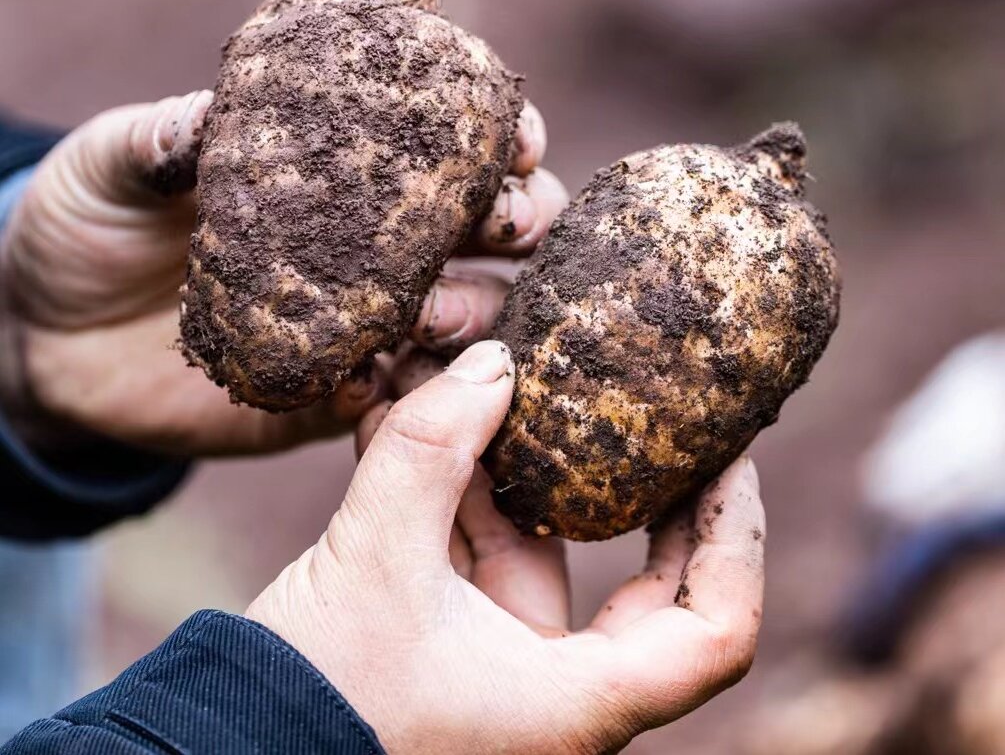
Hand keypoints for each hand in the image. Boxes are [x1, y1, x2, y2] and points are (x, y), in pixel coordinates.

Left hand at [0, 94, 565, 455]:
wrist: (50, 339)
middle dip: (520, 221)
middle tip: (499, 224)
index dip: (503, 137)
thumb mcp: (115, 165)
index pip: (452, 145)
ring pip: (473, 315)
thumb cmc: (93, 225)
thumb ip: (163, 138)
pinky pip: (402, 398)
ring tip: (426, 311)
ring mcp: (369, 321)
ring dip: (473, 309)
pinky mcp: (339, 394)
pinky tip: (374, 379)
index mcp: (346, 168)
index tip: (516, 141)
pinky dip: (408, 389)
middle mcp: (378, 244)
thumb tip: (210, 118)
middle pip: (499, 230)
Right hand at [247, 341, 764, 753]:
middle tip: (654, 412)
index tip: (730, 457)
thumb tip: (491, 360)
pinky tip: (423, 420)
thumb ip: (430, 449)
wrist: (221, 750)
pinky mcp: (447, 642)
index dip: (738, 539)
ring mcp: (499, 668)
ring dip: (515, 468)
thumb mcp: (375, 559)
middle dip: (645, 492)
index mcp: (575, 704)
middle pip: (648, 590)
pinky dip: (459, 493)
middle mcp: (553, 694)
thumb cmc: (315, 697)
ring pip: (540, 551)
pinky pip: (476, 555)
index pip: (716, 632)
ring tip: (499, 380)